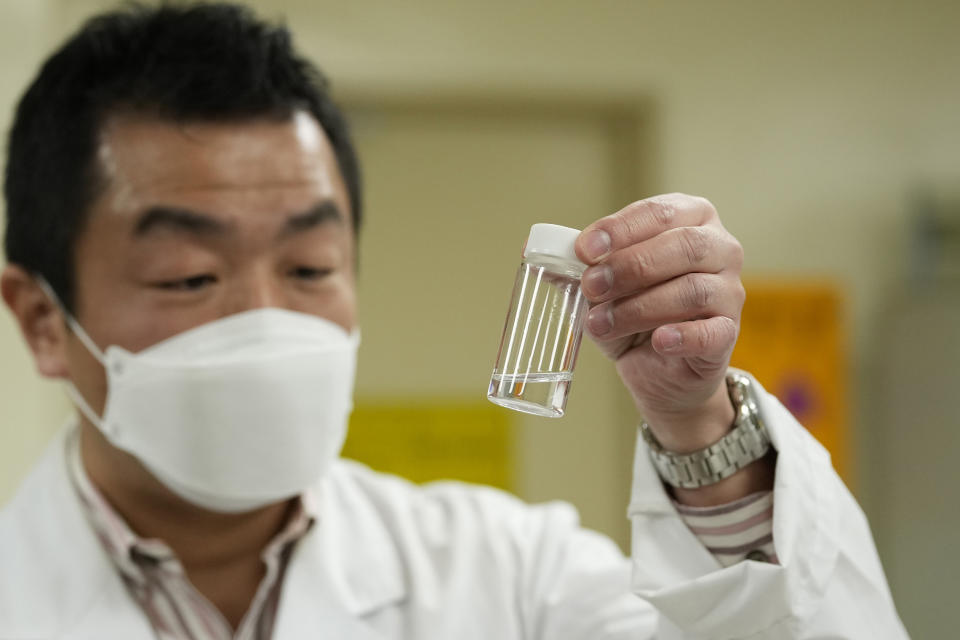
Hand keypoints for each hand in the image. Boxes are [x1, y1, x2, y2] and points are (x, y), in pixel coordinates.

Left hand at [575, 194, 744, 452]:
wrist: (658, 369)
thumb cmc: (633, 312)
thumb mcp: (601, 286)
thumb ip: (575, 267)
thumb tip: (535, 251)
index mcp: (690, 218)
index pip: (659, 213)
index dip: (620, 229)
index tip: (585, 249)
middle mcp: (720, 248)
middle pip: (684, 246)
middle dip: (631, 266)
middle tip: (591, 286)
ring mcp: (729, 291)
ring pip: (693, 290)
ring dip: (639, 307)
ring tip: (599, 323)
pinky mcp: (728, 334)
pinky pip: (712, 332)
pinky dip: (682, 336)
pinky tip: (658, 341)